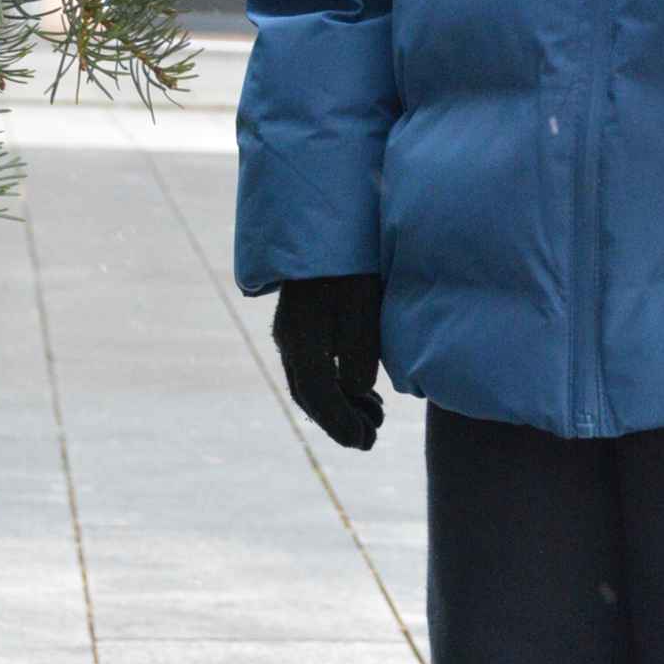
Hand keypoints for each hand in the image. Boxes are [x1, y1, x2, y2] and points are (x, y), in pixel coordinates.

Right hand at [272, 274, 384, 449]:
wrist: (327, 221)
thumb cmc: (353, 260)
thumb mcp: (364, 303)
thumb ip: (360, 349)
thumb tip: (357, 390)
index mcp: (303, 338)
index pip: (318, 397)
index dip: (342, 425)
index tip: (366, 442)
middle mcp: (290, 339)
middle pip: (310, 396)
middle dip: (340, 422)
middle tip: (372, 438)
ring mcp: (292, 331)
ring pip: (309, 384)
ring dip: (339, 406)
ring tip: (374, 417)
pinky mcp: (301, 323)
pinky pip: (312, 367)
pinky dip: (334, 387)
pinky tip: (360, 391)